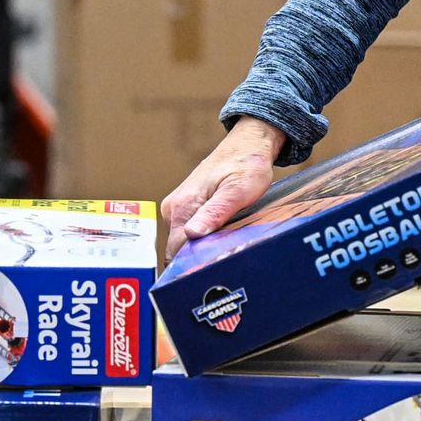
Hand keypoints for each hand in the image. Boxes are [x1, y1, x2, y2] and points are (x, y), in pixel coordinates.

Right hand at [159, 117, 286, 258]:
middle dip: (197, 260)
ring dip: (201, 249)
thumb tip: (192, 234)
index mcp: (182, 206)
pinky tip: (221, 238)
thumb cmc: (246, 164)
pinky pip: (189, 233)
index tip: (210, 275)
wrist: (247, 144)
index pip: (176, 251)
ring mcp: (178, 208)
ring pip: (184, 242)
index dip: (192, 266)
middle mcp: (174, 208)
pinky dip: (204, 240)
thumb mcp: (236, 191)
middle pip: (179, 249)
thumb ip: (214, 213)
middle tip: (224, 264)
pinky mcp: (186, 208)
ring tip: (225, 249)